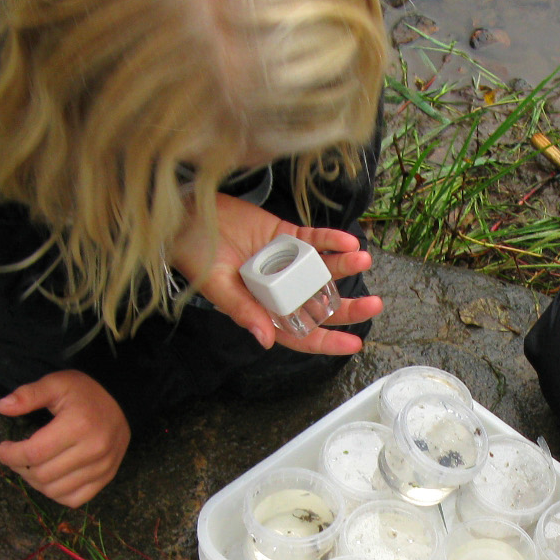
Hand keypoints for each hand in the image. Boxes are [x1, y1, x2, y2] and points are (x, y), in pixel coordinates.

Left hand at [0, 371, 130, 507]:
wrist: (123, 403)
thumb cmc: (85, 393)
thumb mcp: (56, 384)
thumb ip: (28, 395)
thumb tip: (0, 407)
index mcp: (78, 426)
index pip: (33, 453)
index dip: (9, 455)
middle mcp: (93, 450)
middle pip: (42, 474)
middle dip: (19, 467)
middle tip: (12, 456)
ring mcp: (102, 467)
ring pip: (55, 490)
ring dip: (34, 482)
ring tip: (28, 466)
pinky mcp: (106, 478)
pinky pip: (75, 499)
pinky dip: (56, 494)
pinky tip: (48, 479)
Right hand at [171, 194, 382, 354]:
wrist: (185, 214)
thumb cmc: (193, 255)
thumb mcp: (216, 285)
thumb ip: (242, 311)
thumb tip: (266, 340)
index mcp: (263, 309)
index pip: (300, 332)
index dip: (327, 341)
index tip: (354, 344)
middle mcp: (279, 289)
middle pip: (320, 304)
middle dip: (348, 306)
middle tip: (374, 305)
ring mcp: (285, 262)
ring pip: (322, 270)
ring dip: (344, 267)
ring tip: (362, 260)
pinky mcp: (285, 234)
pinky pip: (314, 240)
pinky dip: (330, 240)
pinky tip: (348, 241)